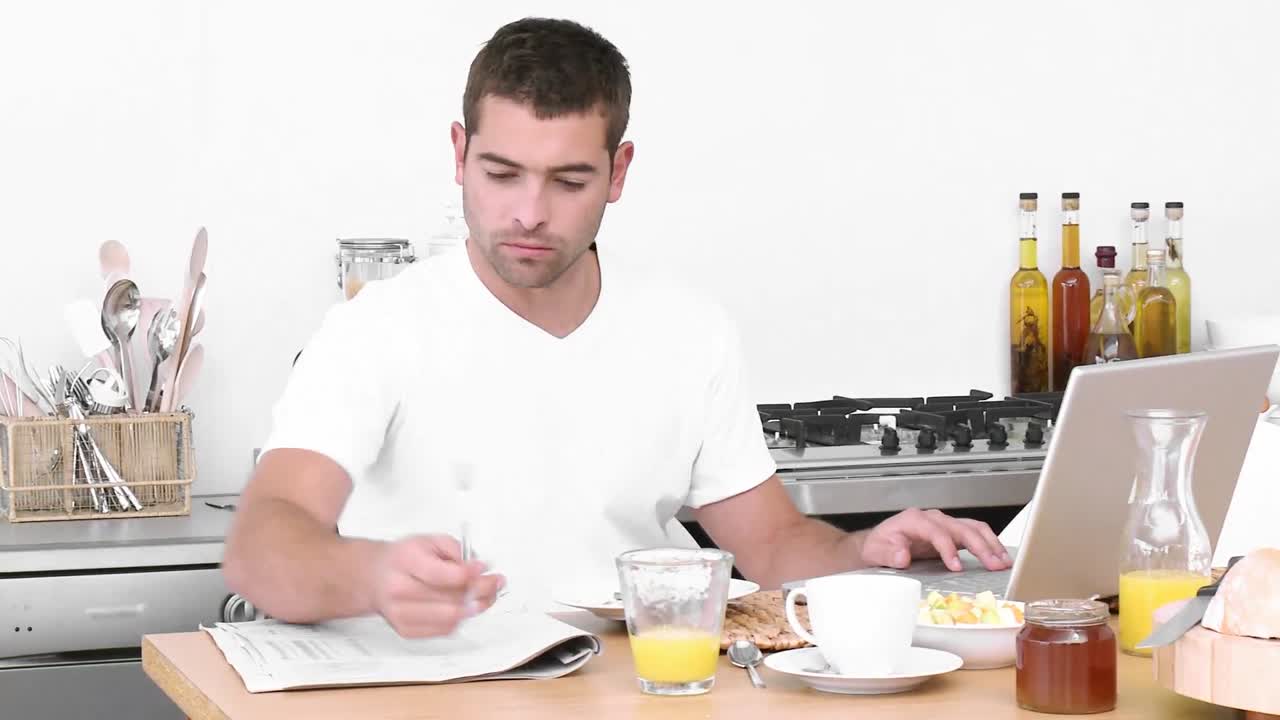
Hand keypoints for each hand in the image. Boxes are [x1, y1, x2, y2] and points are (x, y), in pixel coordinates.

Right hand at [371, 534, 504, 637]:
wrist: (377, 577)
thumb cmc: (406, 558)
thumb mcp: (431, 540)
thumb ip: (456, 549)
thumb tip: (478, 568)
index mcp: (405, 562)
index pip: (441, 574)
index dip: (468, 573)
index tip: (484, 568)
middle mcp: (399, 590)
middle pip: (450, 599)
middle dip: (481, 591)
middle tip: (495, 582)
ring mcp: (401, 614)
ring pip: (451, 618)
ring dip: (476, 607)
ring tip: (486, 595)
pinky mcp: (406, 630)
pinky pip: (445, 629)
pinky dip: (460, 618)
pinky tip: (463, 605)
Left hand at [859, 508, 1010, 571]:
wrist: (879, 544)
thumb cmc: (879, 546)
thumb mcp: (877, 551)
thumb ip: (889, 554)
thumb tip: (903, 556)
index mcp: (914, 520)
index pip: (936, 531)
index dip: (948, 548)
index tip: (956, 566)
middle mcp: (932, 518)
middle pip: (961, 527)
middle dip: (980, 546)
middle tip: (994, 564)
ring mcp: (943, 524)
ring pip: (972, 528)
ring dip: (990, 543)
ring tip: (1003, 561)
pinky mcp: (951, 533)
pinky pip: (973, 534)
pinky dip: (988, 543)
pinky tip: (998, 556)